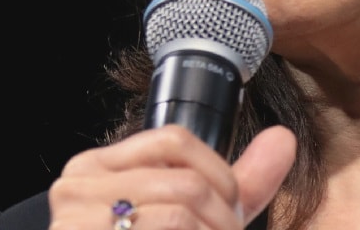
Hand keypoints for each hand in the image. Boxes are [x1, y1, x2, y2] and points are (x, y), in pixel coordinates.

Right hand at [48, 125, 296, 228]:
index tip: (231, 207)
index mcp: (96, 170)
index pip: (173, 140)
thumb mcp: (192, 221)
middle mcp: (76, 189)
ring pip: (182, 209)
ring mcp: (75, 223)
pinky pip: (170, 226)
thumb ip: (236, 184)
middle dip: (225, 217)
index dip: (220, 173)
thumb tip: (283, 138)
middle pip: (186, 180)